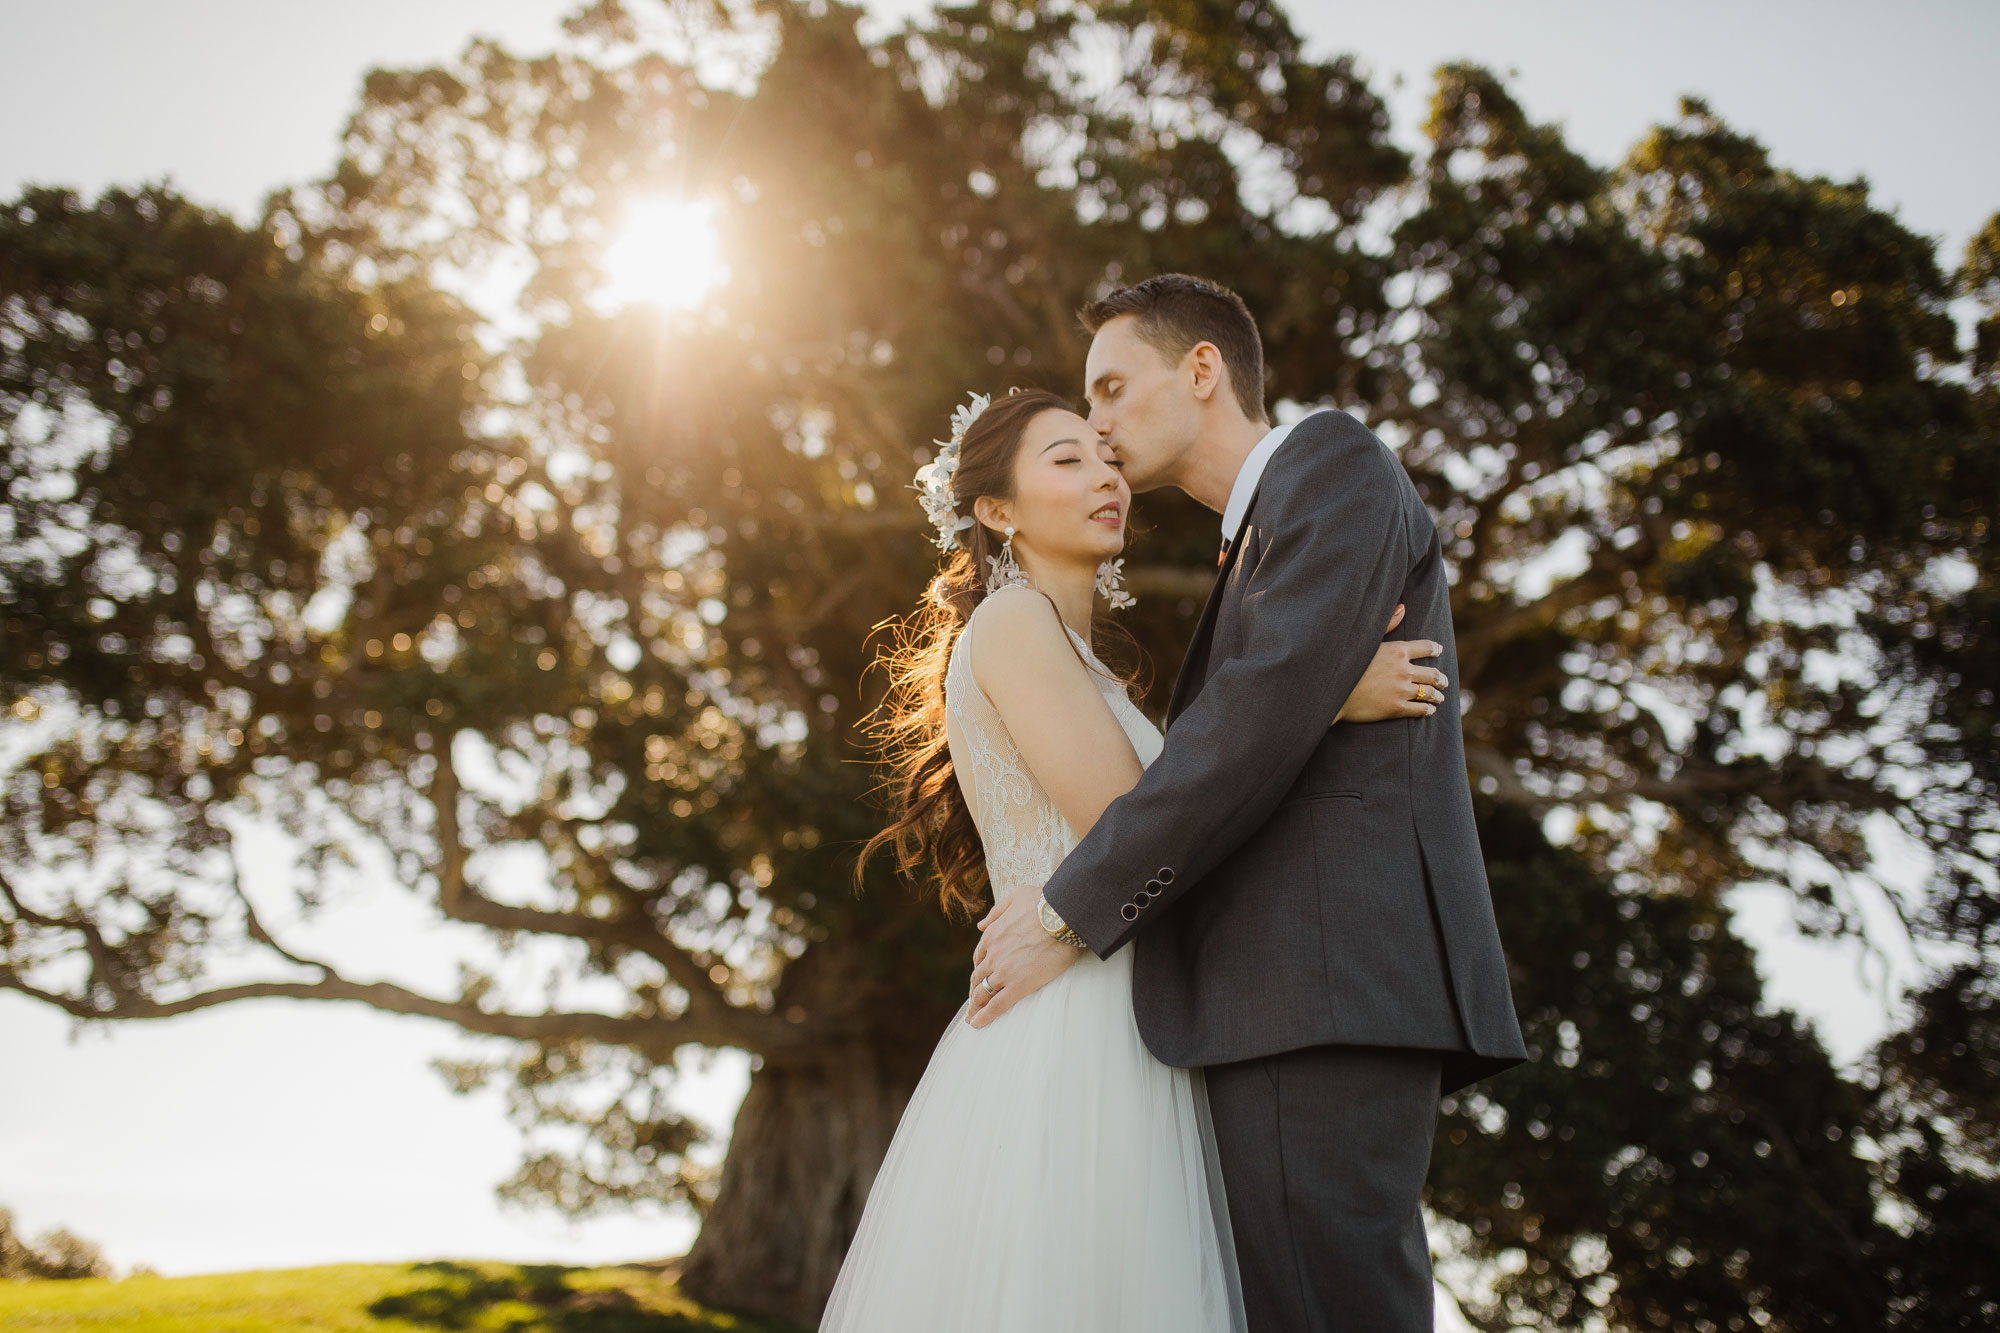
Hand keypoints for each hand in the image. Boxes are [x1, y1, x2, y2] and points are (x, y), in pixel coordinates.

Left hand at [966, 890, 1081, 1026]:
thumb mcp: (1016, 896)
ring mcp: (1003, 971)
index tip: (981, 978)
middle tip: (973, 1003)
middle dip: (974, 991)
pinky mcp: (1018, 986)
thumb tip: (980, 925)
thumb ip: (996, 912)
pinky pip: (996, 1005)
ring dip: (975, 1006)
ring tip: (972, 1018)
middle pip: (978, 977)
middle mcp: (993, 954)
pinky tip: (977, 1024)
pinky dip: (984, 1016)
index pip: (980, 958)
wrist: (1063, 917)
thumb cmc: (1044, 903)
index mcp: (992, 935)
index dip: (980, 969)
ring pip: (983, 993)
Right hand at [1335, 604, 1447, 723]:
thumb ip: (1387, 624)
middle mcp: (1404, 670)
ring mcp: (1401, 690)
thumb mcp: (1366, 641)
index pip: (1427, 648)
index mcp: (1398, 650)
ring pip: (1430, 693)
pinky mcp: (1397, 708)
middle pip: (1433, 673)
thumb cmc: (1345, 664)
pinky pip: (1421, 709)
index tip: (1438, 651)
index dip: (1435, 649)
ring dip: (1438, 695)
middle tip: (1443, 681)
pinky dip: (1428, 710)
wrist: (1332, 692)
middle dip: (1441, 678)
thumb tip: (1403, 607)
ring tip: (1440, 697)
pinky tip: (1429, 710)